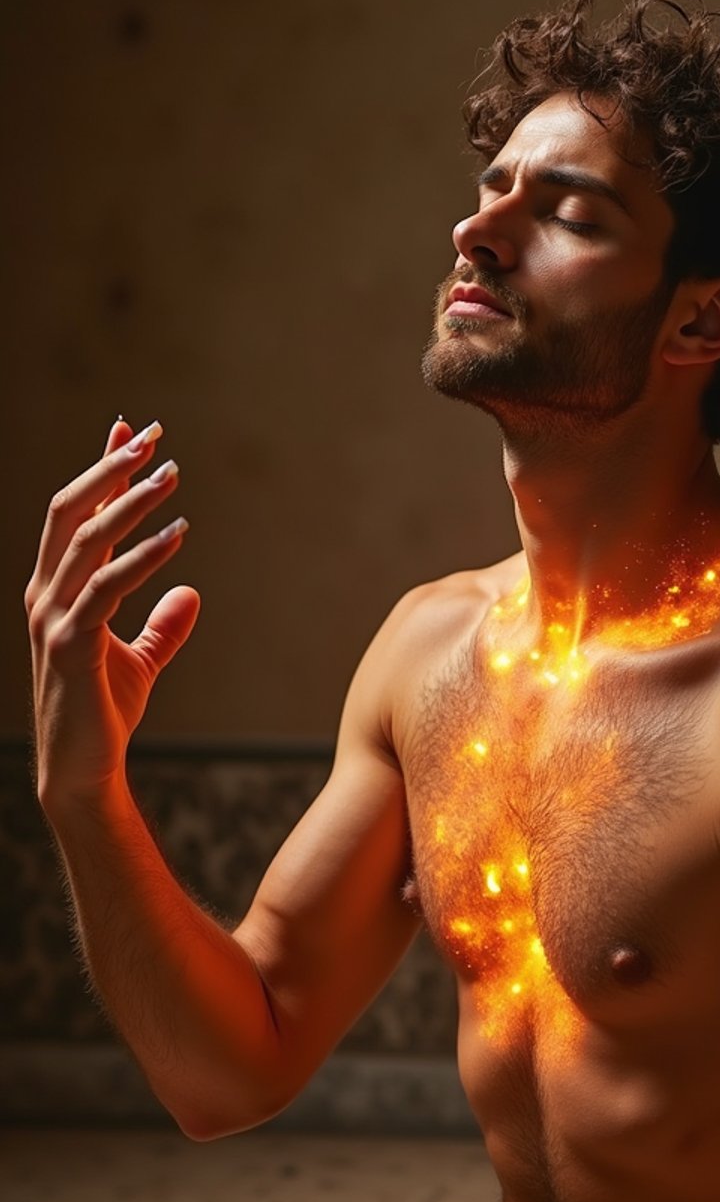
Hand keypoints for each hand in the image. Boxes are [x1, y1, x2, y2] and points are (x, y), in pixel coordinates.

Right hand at [26, 419, 200, 807]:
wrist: (83, 770)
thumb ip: (163, 625)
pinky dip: (142, 558)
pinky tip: (177, 537)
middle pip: (71, 512)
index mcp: (56, 590)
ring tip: (170, 475)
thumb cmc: (105, 713)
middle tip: (153, 436)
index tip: (131, 431)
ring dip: (130, 502)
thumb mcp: (140, 660)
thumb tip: (191, 593)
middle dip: (110, 469)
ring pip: (87, 541)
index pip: (76, 515)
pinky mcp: (72, 646)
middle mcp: (46, 595)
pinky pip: (106, 588)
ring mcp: (54, 618)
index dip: (102, 471)